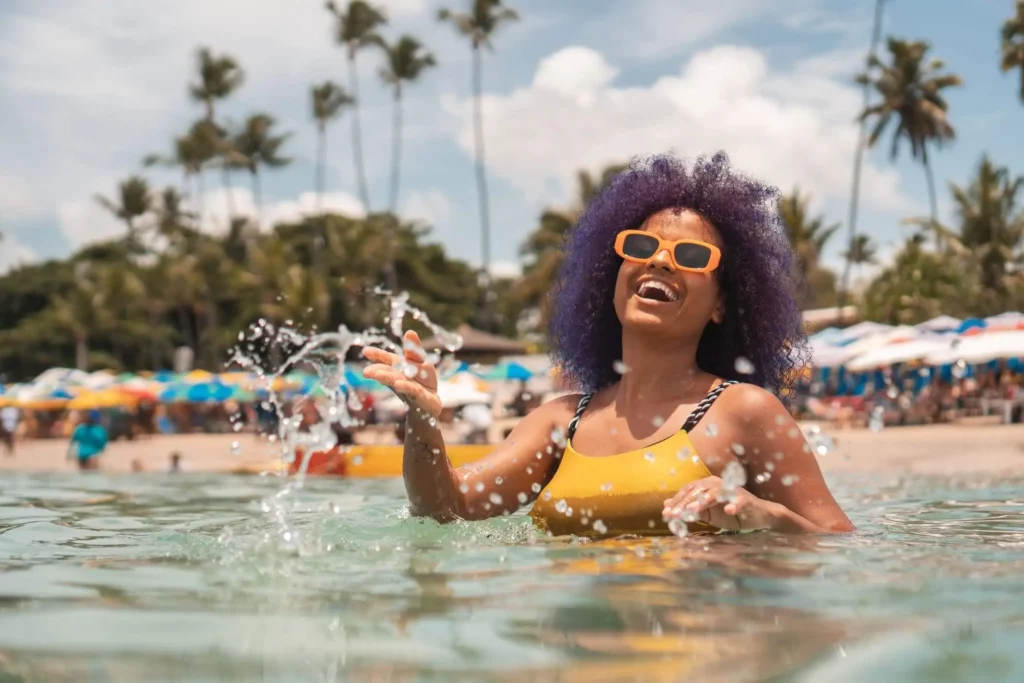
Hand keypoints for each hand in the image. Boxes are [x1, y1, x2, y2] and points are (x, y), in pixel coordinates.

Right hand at [362, 330, 442, 418]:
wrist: (431, 402)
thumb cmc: (422, 379)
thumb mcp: (420, 361)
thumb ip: (413, 349)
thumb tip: (410, 331)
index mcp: (399, 367)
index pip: (387, 360)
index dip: (377, 355)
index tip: (366, 351)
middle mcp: (401, 378)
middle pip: (390, 373)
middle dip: (379, 371)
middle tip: (367, 371)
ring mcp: (410, 389)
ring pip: (399, 383)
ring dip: (389, 379)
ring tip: (379, 376)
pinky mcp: (422, 398)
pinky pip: (415, 392)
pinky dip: (408, 388)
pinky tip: (399, 384)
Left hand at [662, 476, 778, 530]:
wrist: (757, 516)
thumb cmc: (729, 514)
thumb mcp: (706, 514)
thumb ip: (688, 508)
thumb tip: (665, 505)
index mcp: (707, 486)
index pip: (688, 491)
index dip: (677, 501)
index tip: (666, 513)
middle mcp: (717, 484)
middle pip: (698, 491)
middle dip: (685, 503)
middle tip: (674, 514)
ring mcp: (732, 490)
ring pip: (716, 493)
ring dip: (704, 501)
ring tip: (693, 510)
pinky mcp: (746, 499)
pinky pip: (739, 501)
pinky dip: (734, 505)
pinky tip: (729, 511)